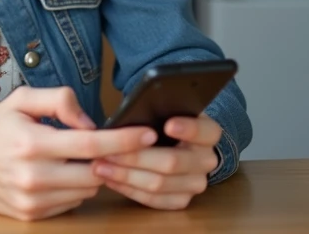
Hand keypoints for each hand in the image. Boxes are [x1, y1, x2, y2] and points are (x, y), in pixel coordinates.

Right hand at [0, 86, 154, 220]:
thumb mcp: (21, 99)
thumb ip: (59, 101)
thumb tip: (90, 122)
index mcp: (33, 142)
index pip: (91, 145)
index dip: (124, 140)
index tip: (148, 134)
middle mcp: (34, 175)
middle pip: (95, 172)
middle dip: (108, 159)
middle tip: (107, 145)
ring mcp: (33, 200)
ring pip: (86, 191)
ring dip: (91, 174)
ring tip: (76, 158)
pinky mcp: (31, 216)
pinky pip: (71, 204)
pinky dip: (74, 189)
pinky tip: (60, 174)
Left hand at [91, 114, 221, 209]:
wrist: (174, 144)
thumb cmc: (162, 122)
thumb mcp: (165, 109)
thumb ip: (157, 109)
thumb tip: (134, 114)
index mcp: (209, 133)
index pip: (205, 131)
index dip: (188, 129)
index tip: (168, 125)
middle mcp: (207, 160)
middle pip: (172, 162)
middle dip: (136, 157)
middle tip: (109, 151)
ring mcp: (196, 183)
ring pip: (159, 184)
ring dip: (126, 175)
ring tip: (100, 165)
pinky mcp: (182, 200)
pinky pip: (154, 200)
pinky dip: (129, 190)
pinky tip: (110, 179)